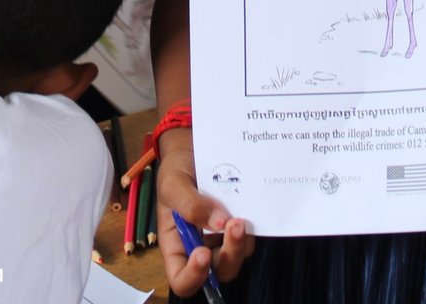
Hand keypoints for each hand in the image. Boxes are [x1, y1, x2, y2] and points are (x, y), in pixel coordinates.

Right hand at [156, 131, 254, 294]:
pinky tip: (251, 205)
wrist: (193, 146)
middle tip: (235, 226)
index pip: (182, 279)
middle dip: (230, 254)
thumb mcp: (173, 184)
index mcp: (177, 245)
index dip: (193, 276)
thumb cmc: (176, 168)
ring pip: (238, 253)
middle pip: (219, 271)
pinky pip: (250, 232)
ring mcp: (223, 234)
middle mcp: (201, 245)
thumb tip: (219, 223)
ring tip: (242, 213)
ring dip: (242, 239)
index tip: (203, 254)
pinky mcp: (240, 220)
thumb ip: (190, 205)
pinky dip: (252, 224)